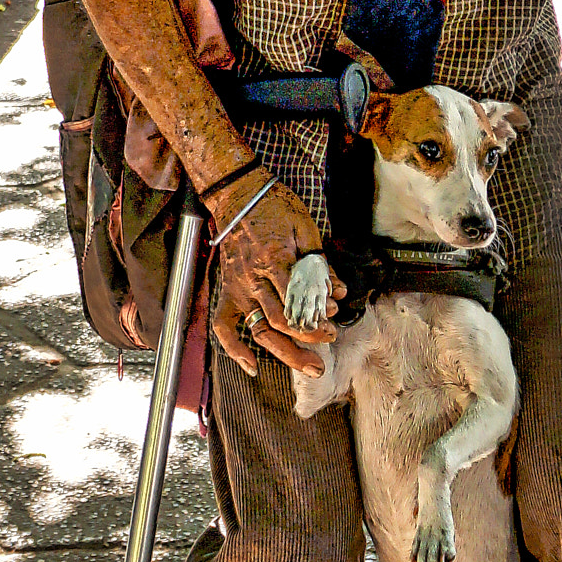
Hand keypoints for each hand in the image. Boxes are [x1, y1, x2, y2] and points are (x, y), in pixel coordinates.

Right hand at [210, 176, 343, 379]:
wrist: (238, 196)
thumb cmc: (274, 207)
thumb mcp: (304, 227)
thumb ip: (320, 263)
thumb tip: (338, 292)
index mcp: (274, 260)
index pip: (298, 300)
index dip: (317, 314)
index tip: (334, 317)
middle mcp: (253, 280)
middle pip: (281, 322)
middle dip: (309, 337)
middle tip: (330, 341)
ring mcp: (237, 288)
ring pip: (260, 330)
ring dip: (286, 353)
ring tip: (310, 366)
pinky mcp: (227, 291)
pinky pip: (223, 326)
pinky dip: (234, 349)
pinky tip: (252, 366)